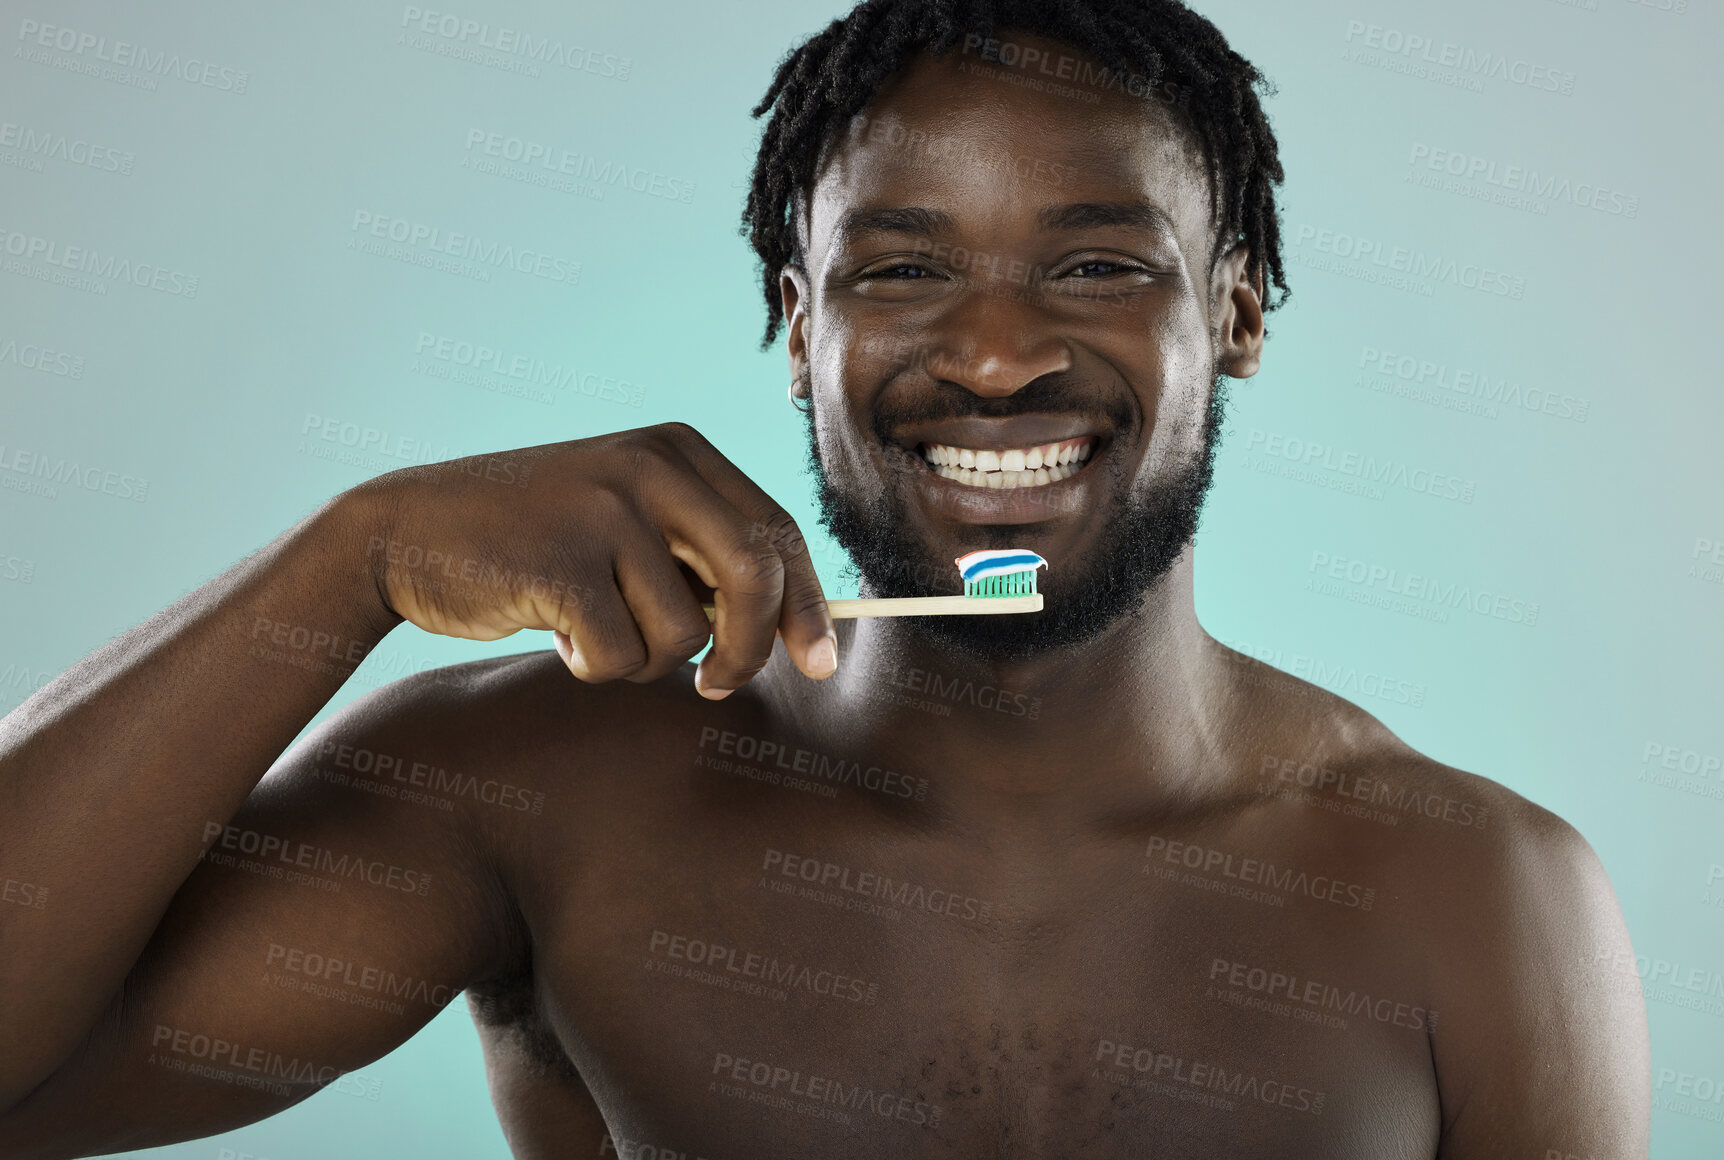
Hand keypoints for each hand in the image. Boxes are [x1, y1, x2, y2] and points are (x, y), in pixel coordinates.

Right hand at [344, 422, 836, 697]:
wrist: (404, 534)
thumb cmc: (532, 544)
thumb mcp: (626, 522)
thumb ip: (700, 555)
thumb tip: (795, 627)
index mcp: (678, 449)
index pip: (778, 532)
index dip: (806, 606)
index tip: (821, 663)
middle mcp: (651, 466)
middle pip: (755, 579)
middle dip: (750, 650)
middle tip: (717, 686)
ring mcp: (606, 510)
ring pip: (685, 632)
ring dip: (642, 659)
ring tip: (589, 628)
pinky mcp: (562, 562)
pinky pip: (620, 655)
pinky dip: (592, 668)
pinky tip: (552, 631)